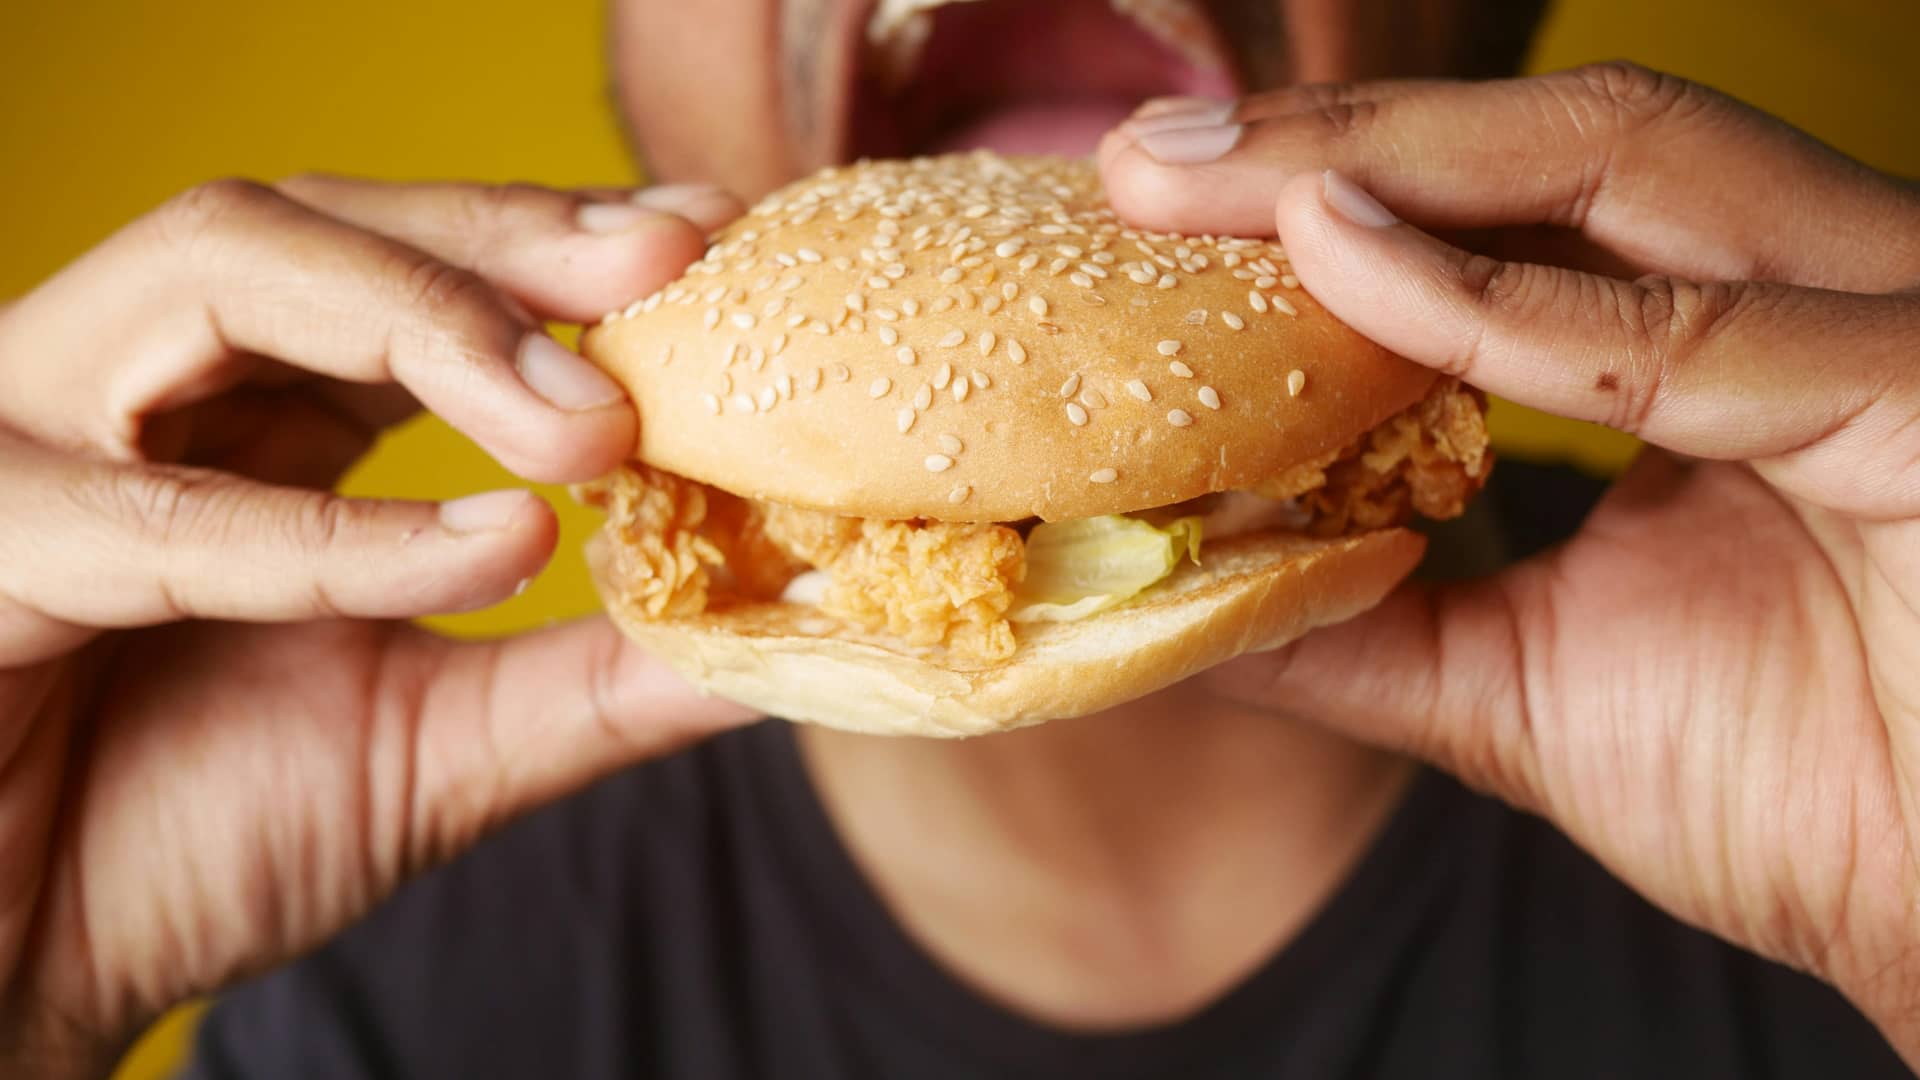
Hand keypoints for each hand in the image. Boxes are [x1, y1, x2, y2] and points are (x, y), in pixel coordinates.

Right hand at [0, 175, 755, 1073]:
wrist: (18, 978)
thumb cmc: (186, 839)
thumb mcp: (436, 747)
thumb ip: (594, 679)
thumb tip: (781, 637)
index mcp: (242, 413)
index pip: (397, 262)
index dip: (547, 242)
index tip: (705, 241)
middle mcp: (133, 389)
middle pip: (315, 220)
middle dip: (502, 242)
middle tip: (667, 262)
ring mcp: (33, 440)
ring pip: (216, 274)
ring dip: (424, 328)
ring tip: (586, 426)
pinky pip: (151, 512)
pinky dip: (333, 532)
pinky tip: (487, 551)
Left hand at [1100, 64, 1919, 1058]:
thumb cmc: (1801, 790)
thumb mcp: (1518, 684)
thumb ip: (1364, 623)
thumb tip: (1188, 592)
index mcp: (1730, 339)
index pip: (1513, 207)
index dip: (1331, 190)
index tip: (1155, 214)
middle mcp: (1814, 289)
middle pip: (1553, 144)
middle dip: (1332, 140)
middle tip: (1142, 162)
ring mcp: (1881, 317)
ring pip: (1615, 163)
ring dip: (1382, 164)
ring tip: (1198, 184)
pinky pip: (1677, 331)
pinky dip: (1487, 297)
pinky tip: (1329, 258)